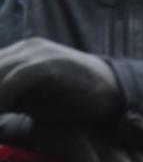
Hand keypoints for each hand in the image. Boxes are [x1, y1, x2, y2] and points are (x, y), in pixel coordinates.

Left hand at [0, 38, 122, 123]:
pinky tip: (1, 114)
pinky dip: (3, 97)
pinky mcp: (50, 63)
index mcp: (17, 54)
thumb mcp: (30, 100)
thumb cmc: (71, 101)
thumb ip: (6, 99)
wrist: (113, 94)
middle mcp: (25, 48)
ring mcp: (38, 53)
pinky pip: (16, 79)